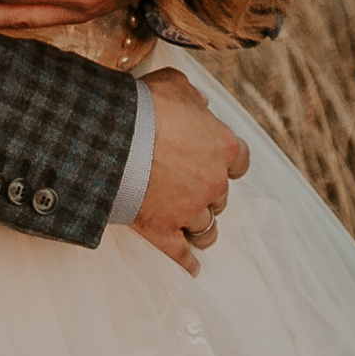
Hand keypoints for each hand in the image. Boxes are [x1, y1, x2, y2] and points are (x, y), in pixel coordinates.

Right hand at [130, 67, 250, 274]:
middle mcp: (214, 183)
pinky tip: (192, 269)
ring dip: (201, 229)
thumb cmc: (144, 107)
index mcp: (223, 147)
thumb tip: (199, 104)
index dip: (227, 164)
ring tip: (193, 231)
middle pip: (221, 198)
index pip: (240, 161)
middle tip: (191, 191)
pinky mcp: (165, 231)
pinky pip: (182, 256)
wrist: (114, 138)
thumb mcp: (175, 85)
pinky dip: (188, 264)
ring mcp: (190, 210)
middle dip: (208, 195)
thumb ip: (192, 98)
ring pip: (207, 229)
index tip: (218, 164)